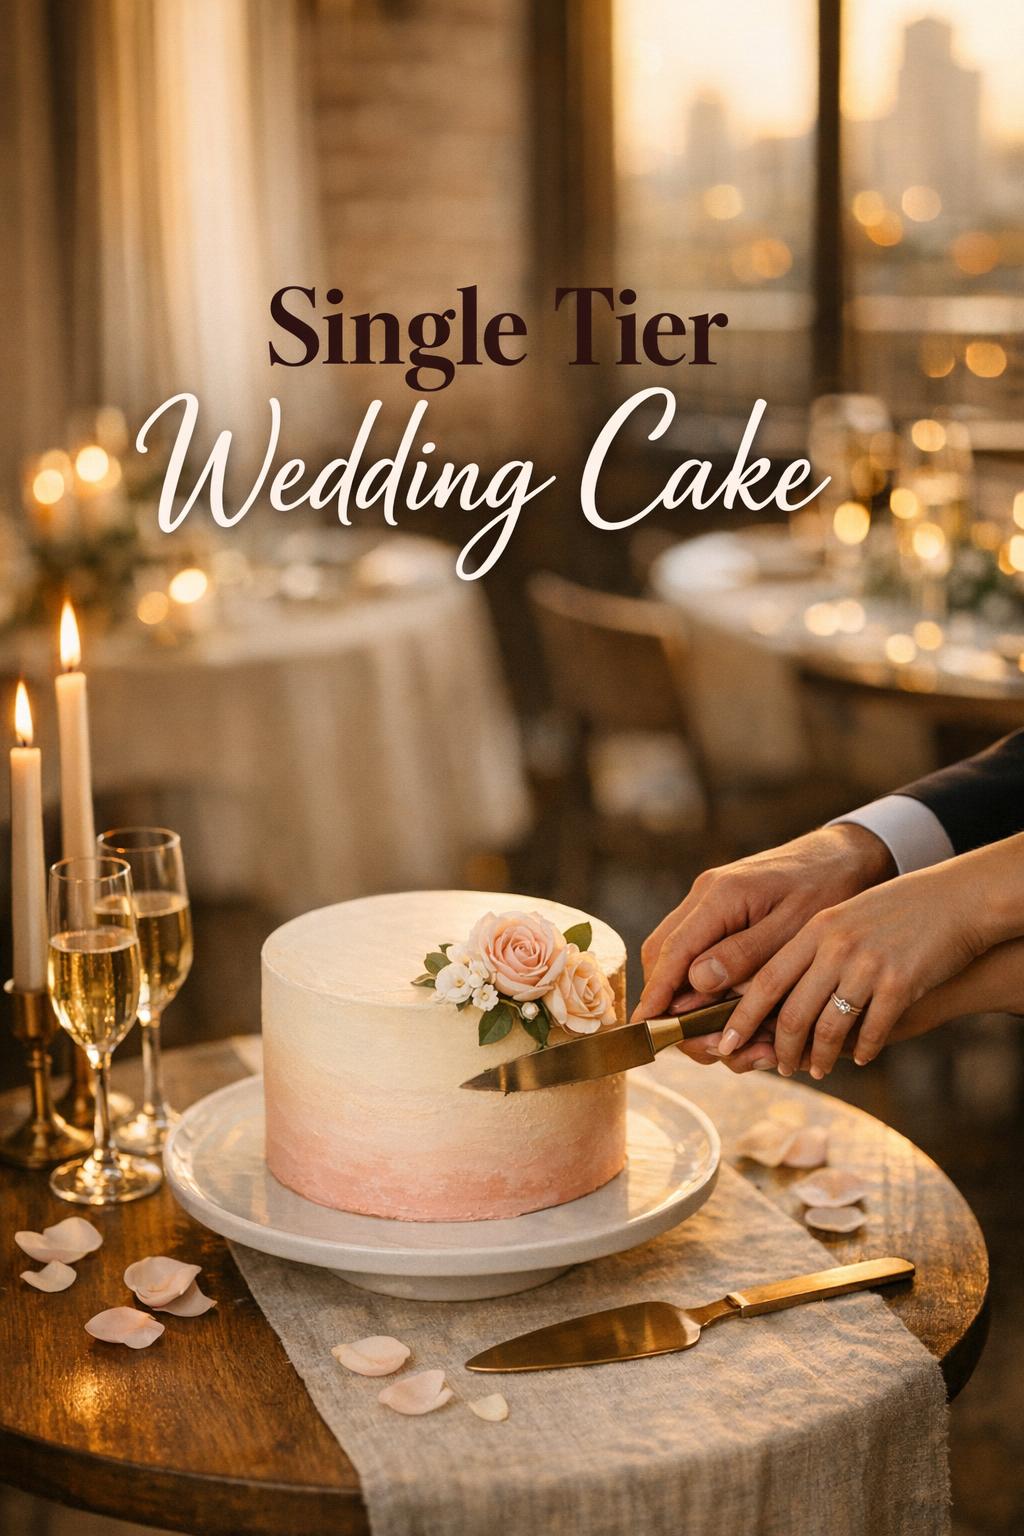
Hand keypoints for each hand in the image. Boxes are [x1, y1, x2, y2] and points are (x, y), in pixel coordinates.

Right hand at [634, 824, 894, 1028]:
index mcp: (721, 895)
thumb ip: (745, 953)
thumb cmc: (828, 888)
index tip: (646, 1028)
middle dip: (670, 1004)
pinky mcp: (720, 911)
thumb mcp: (795, 926)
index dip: (657, 993)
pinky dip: (703, 984)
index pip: (673, 950)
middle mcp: (705, 896)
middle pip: (662, 954)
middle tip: (702, 1046)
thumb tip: (697, 981)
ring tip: (724, 1038)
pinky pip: (696, 950)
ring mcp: (709, 901)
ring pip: (675, 955)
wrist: (846, 856)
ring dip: (687, 998)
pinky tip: (728, 1009)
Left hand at [718, 861, 992, 1077]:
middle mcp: (836, 946)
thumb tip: (775, 997)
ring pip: (830, 1027)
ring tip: (819, 1070)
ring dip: (820, 1057)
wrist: (957, 898)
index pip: (766, 981)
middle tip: (778, 1067)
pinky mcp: (901, 982)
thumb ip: (812, 951)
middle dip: (780, 1048)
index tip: (726, 1044)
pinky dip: (863, 1050)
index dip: (742, 1018)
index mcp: (815, 929)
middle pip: (793, 1011)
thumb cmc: (896, 912)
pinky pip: (873, 1030)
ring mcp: (868, 964)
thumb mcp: (844, 918)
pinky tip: (861, 1058)